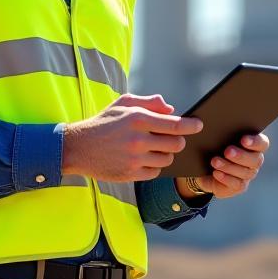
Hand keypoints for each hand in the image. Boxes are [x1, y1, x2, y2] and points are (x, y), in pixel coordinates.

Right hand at [62, 94, 202, 181]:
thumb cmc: (103, 122)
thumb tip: (171, 110)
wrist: (78, 147)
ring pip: (167, 159)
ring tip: (154, 148)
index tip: (199, 125)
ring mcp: (134, 159)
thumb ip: (149, 103)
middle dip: (178, 141)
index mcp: (138, 119)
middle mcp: (138, 140)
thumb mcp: (123, 103)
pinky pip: (155, 172)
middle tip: (172, 139)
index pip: (175, 125)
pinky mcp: (130, 174)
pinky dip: (154, 166)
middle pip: (176, 144)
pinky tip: (145, 159)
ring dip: (165, 154)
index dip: (191, 126)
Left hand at [178, 133, 269, 198]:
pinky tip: (216, 173)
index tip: (243, 139)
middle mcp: (255, 160)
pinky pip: (236, 184)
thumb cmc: (216, 147)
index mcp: (254, 145)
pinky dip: (225, 178)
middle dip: (241, 155)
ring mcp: (248, 174)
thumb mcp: (219, 138)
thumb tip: (209, 123)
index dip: (255, 142)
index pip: (263, 143)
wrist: (207, 168)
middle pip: (256, 160)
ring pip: (245, 172)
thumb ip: (224, 130)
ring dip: (229, 166)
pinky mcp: (240, 186)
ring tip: (215, 161)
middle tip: (227, 151)